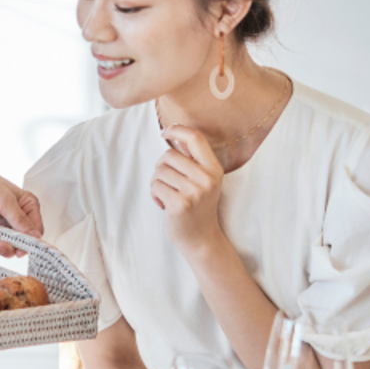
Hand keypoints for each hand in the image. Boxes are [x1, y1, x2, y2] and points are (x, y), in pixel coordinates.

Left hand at [150, 125, 226, 256]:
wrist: (201, 238)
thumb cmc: (197, 205)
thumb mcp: (202, 180)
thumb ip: (191, 159)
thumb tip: (172, 132)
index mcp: (214, 168)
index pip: (195, 137)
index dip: (176, 130)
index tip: (164, 133)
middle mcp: (207, 178)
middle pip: (168, 155)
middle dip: (160, 167)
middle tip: (168, 182)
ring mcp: (195, 192)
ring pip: (159, 171)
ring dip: (156, 183)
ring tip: (168, 195)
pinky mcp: (181, 204)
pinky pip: (155, 187)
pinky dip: (155, 195)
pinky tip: (165, 205)